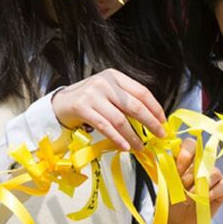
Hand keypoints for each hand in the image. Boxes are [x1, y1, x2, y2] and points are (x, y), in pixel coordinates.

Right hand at [51, 69, 166, 150]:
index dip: (155, 108)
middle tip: (159, 135)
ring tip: (140, 147)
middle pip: (134, 105)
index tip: (162, 121)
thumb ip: (126, 100)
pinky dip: (117, 138)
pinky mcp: (82, 107)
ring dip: (133, 136)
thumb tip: (152, 119)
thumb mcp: (108, 93)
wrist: (60, 103)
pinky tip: (124, 146)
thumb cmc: (88, 100)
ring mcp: (92, 95)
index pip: (141, 92)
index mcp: (114, 76)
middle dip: (150, 122)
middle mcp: (104, 83)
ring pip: (120, 119)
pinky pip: (104, 126)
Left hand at [165, 138, 222, 223]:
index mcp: (185, 158)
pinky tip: (202, 199)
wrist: (177, 221)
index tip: (178, 169)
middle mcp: (201, 164)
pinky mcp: (222, 188)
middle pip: (202, 158)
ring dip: (199, 185)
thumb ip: (170, 168)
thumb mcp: (166, 182)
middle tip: (182, 186)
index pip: (190, 144)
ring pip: (213, 172)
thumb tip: (171, 156)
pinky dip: (211, 192)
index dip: (185, 155)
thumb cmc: (171, 199)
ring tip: (189, 196)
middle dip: (189, 174)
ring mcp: (214, 175)